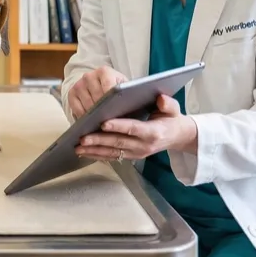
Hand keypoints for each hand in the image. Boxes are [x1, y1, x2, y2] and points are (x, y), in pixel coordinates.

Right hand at [68, 67, 128, 118]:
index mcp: (104, 72)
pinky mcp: (71, 93)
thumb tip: (122, 106)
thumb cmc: (117, 89)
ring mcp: (79, 84)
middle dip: (105, 111)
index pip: (109, 88)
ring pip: (88, 105)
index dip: (113, 102)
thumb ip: (124, 94)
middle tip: (111, 120)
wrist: (103, 85)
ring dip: (95, 115)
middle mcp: (89, 76)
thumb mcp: (124, 88)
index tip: (116, 113)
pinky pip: (77, 109)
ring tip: (103, 120)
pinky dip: (84, 116)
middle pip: (97, 98)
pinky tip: (92, 120)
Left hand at [75, 94, 197, 160]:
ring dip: (94, 150)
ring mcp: (137, 153)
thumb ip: (168, 103)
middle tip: (82, 137)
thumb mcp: (174, 109)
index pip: (133, 128)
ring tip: (78, 147)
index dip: (118, 126)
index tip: (103, 123)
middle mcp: (144, 146)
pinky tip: (85, 152)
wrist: (177, 136)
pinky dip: (98, 155)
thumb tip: (161, 99)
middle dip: (99, 140)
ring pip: (113, 152)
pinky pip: (112, 157)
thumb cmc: (171, 118)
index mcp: (154, 132)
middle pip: (119, 142)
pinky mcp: (131, 157)